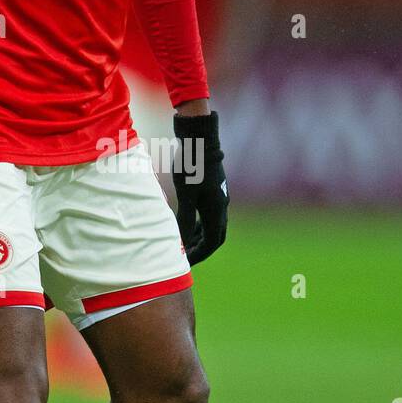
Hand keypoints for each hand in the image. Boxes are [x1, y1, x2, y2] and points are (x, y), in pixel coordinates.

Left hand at [172, 110, 228, 264]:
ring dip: (199, 237)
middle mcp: (221, 207)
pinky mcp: (214, 190)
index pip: (211, 243)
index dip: (198, 255)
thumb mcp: (185, 194)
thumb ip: (184, 218)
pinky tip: (186, 223)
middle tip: (185, 257)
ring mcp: (219, 198)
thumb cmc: (191, 166)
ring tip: (183, 243)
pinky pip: (208, 214)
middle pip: (215, 237)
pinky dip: (198, 223)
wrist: (201, 140)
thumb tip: (180, 241)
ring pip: (212, 225)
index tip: (185, 263)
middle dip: (200, 249)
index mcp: (216, 211)